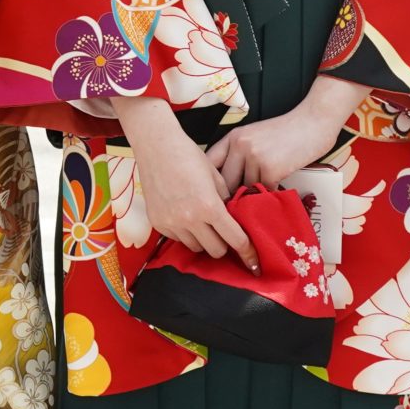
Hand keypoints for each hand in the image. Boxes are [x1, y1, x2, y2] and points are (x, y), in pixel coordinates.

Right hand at [116, 96, 256, 272]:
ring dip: (204, 240)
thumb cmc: (189, 156)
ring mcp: (171, 223)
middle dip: (224, 245)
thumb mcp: (215, 177)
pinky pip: (178, 239)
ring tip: (203, 223)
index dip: (247, 252)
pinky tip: (185, 217)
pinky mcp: (158, 223)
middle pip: (216, 250)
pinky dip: (186, 233)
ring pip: (196, 247)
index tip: (253, 262)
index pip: (235, 239)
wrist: (156, 147)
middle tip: (225, 235)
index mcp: (209, 206)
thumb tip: (234, 219)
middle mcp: (189, 219)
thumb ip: (226, 201)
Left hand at [205, 74, 365, 194]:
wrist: (314, 122)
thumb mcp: (255, 136)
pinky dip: (270, 196)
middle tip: (237, 208)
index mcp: (233, 137)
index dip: (210, 183)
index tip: (215, 195)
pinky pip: (263, 192)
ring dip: (254, 197)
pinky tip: (276, 193)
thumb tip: (225, 186)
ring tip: (260, 199)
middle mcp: (240, 146)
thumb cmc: (287, 132)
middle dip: (230, 197)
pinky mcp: (271, 169)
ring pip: (246, 190)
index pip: (209, 164)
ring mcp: (255, 157)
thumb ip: (239, 155)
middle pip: (224, 182)